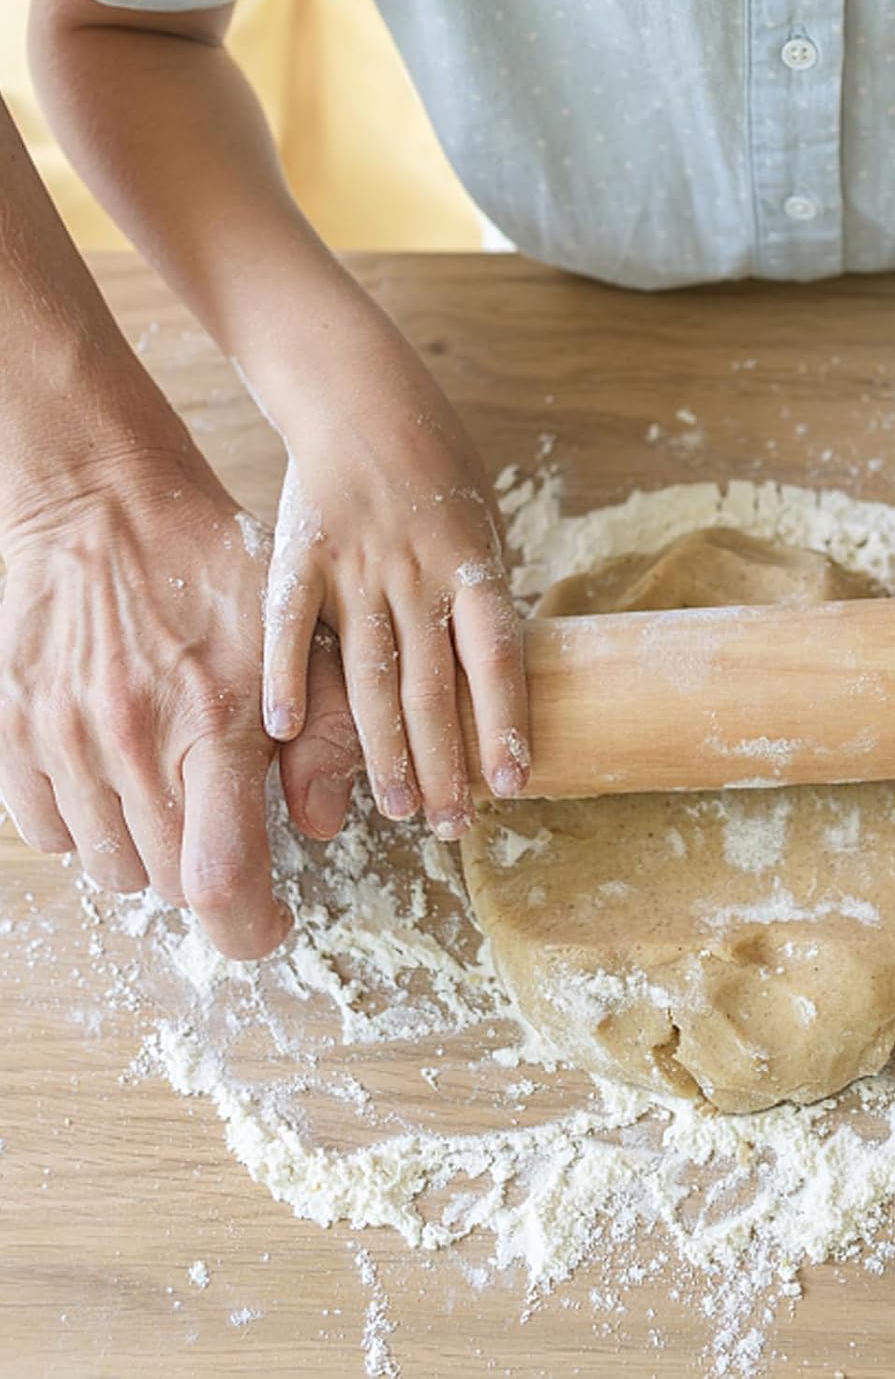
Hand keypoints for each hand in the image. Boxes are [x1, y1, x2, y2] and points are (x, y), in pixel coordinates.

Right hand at [0, 455, 360, 957]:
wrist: (99, 504)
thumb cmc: (213, 567)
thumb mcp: (298, 636)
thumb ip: (324, 734)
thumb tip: (317, 825)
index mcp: (214, 725)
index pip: (219, 881)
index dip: (249, 928)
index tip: (272, 923)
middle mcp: (130, 745)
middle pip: (167, 883)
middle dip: (210, 871)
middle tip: (226, 822)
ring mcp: (60, 743)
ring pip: (110, 866)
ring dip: (150, 850)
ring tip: (172, 791)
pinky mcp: (9, 733)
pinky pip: (48, 834)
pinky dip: (87, 827)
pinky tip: (117, 778)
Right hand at [260, 343, 527, 837]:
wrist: (364, 396)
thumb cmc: (439, 472)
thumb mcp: (482, 527)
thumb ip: (483, 600)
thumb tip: (501, 685)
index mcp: (473, 564)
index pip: (496, 659)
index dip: (504, 723)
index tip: (513, 783)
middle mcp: (419, 571)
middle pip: (435, 684)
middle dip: (446, 762)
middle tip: (453, 825)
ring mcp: (357, 564)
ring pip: (371, 673)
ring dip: (384, 748)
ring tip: (398, 808)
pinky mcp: (299, 554)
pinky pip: (290, 626)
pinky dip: (287, 679)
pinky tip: (287, 734)